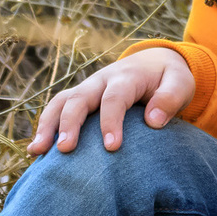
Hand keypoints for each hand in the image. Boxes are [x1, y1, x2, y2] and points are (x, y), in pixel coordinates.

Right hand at [27, 48, 195, 154]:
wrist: (154, 63)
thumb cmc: (169, 79)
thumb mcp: (180, 83)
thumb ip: (170, 99)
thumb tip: (153, 121)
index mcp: (126, 77)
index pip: (115, 98)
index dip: (111, 122)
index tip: (112, 147)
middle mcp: (100, 80)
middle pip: (79, 98)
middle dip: (70, 124)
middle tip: (65, 150)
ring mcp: (86, 89)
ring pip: (60, 102)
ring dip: (47, 126)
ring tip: (37, 152)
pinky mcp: (79, 99)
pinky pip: (56, 110)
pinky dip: (45, 128)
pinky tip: (36, 153)